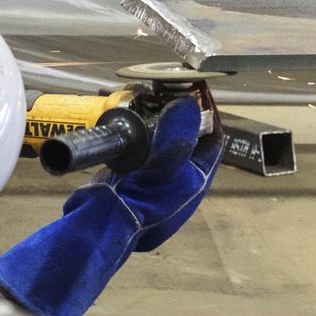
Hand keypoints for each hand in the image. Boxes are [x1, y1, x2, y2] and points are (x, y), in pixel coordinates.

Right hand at [0, 98, 223, 315]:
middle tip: (168, 92)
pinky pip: (137, 150)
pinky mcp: (127, 178)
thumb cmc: (142, 198)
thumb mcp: (168, 163)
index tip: (197, 91)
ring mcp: (151, 181)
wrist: (102, 225)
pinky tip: (128, 119)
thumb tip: (187, 104)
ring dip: (156, 122)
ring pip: (160, 144)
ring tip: (148, 99)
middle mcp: (176, 182)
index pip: (213, 141)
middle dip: (179, 116)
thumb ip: (179, 132)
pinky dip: (136, 134)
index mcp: (195, 180)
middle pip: (186, 141)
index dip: (209, 114)